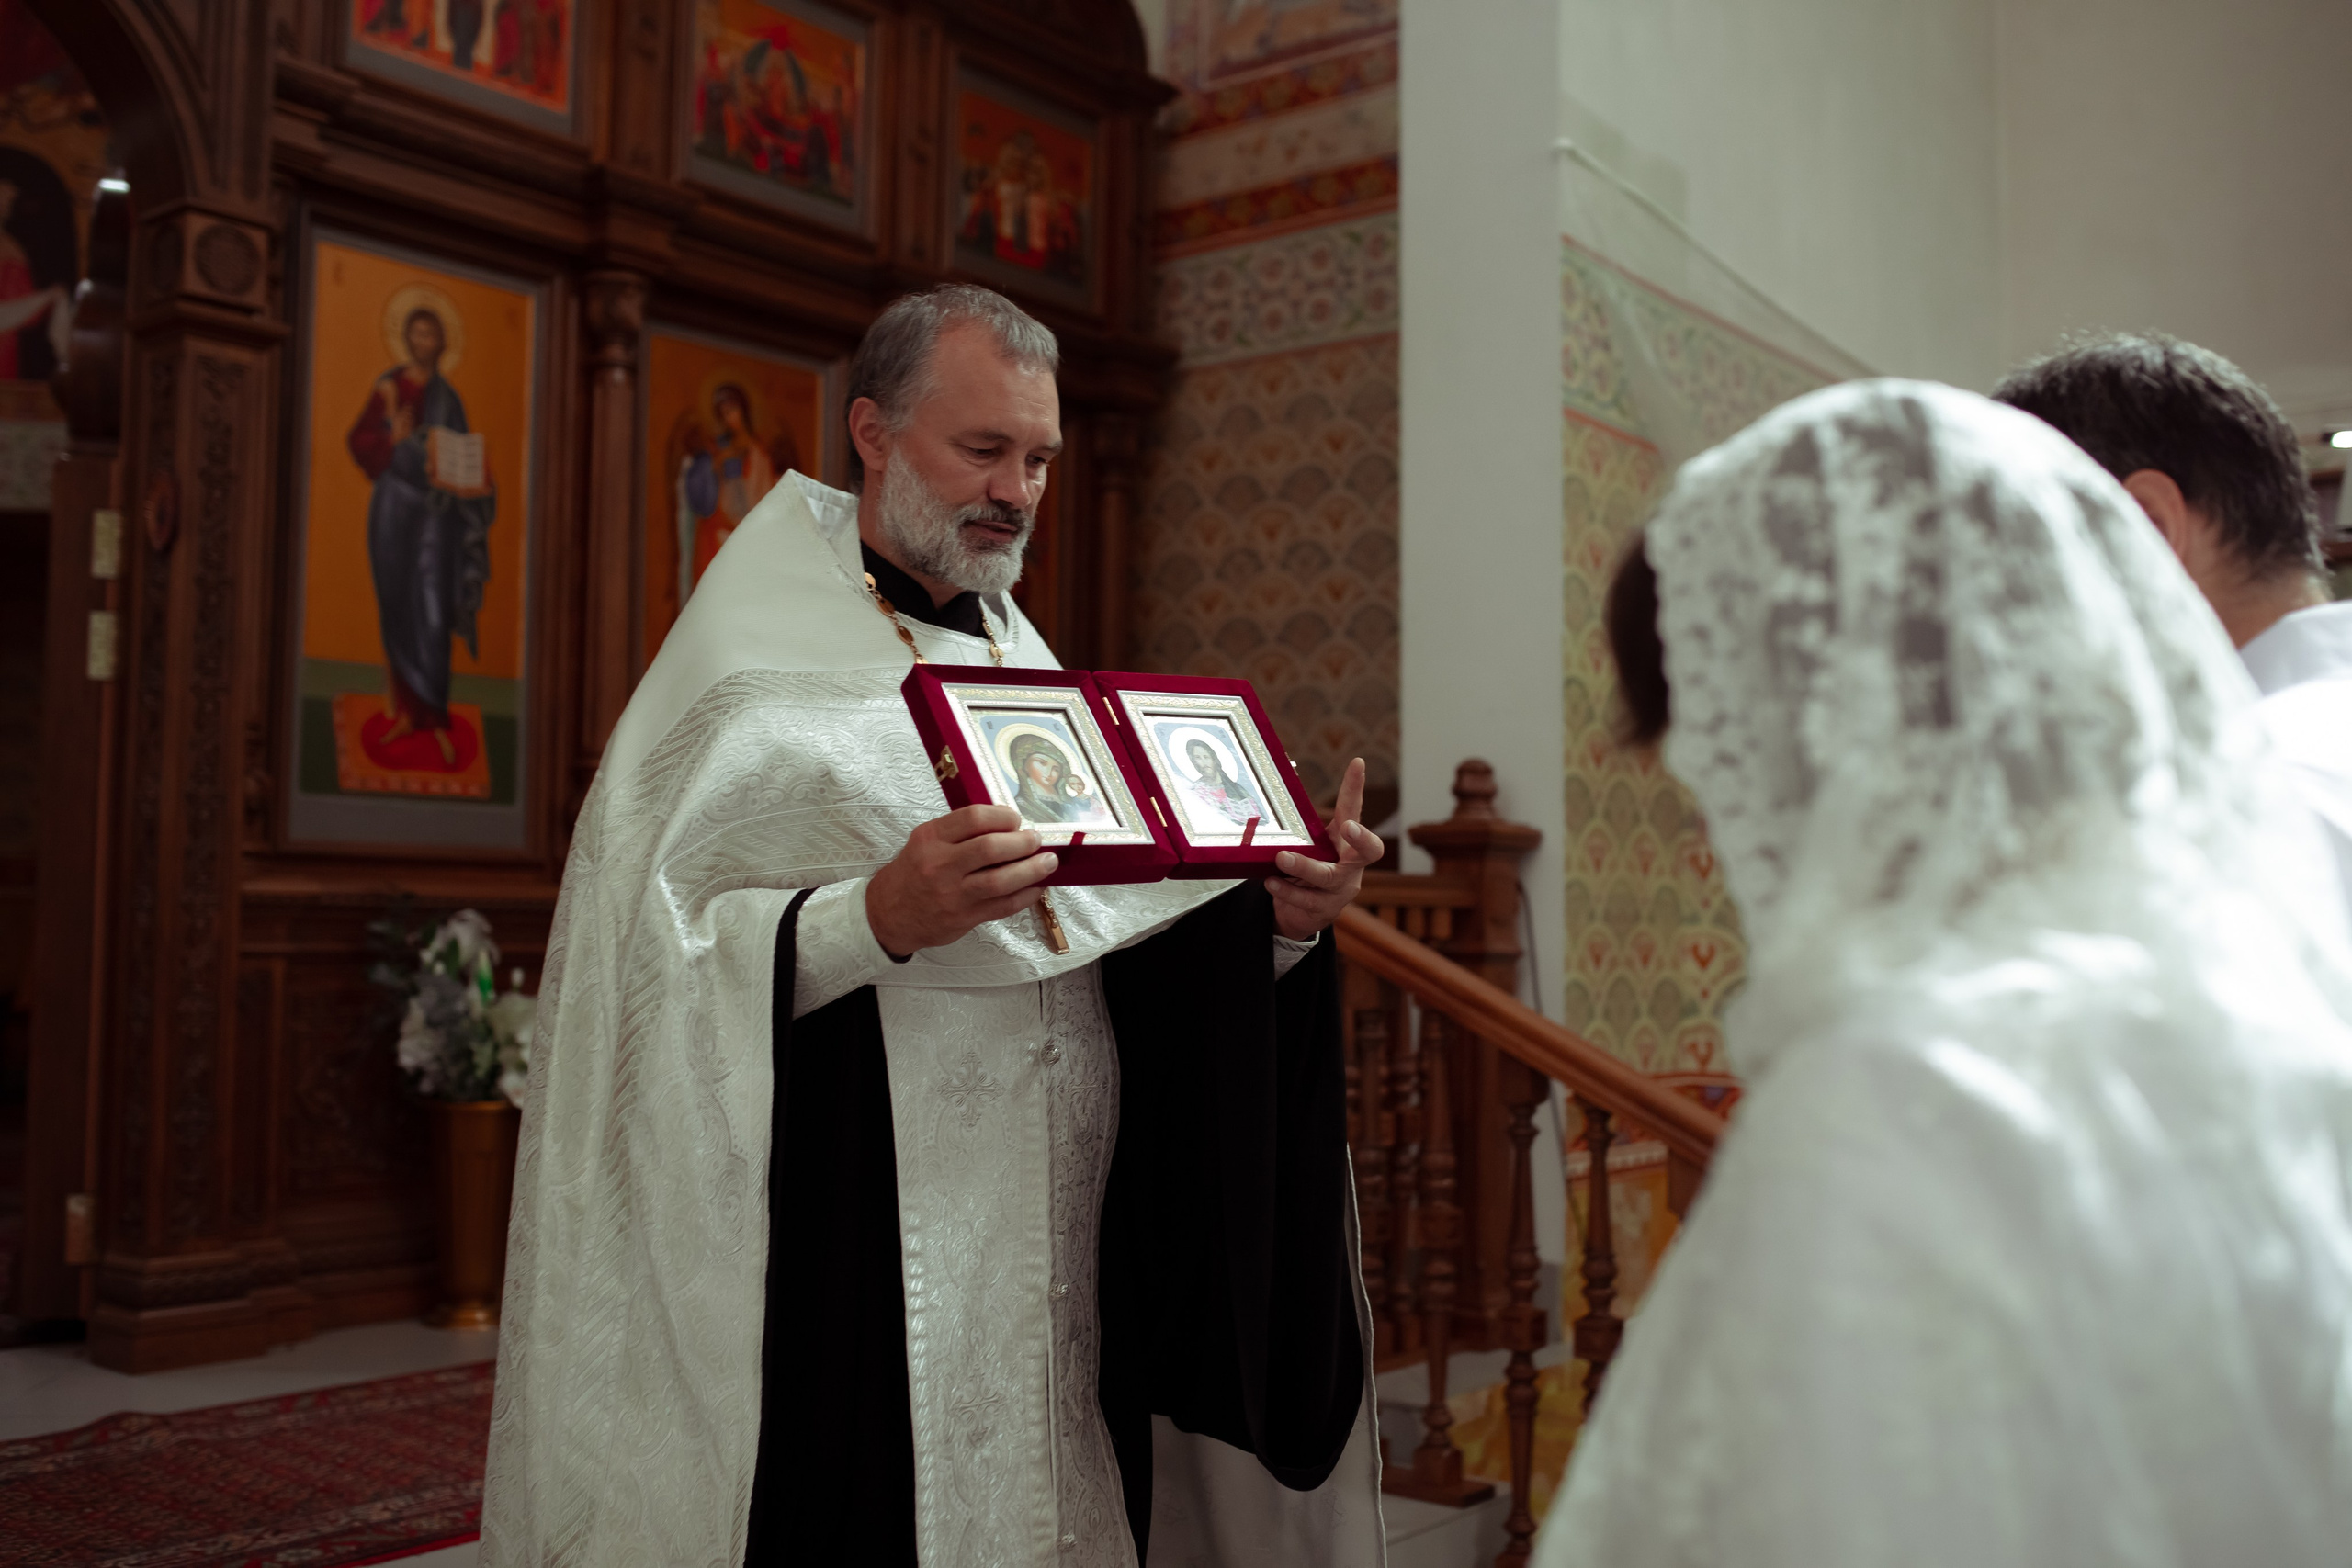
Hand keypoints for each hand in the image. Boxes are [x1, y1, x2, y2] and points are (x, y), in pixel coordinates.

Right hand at [866, 803, 1057, 957]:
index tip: (1015, 819)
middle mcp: (940, 865)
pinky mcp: (963, 918)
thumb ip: (961, 833)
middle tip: (1035, 839)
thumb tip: (1009, 826)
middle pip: (990, 848)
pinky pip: (1002, 906)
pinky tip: (1037, 887)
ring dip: (1031, 870)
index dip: (1002, 816)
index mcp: (931, 838)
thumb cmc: (914, 872)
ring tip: (1048, 862)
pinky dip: (1025, 896)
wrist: (889, 913)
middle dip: (1022, 842)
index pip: (973, 818)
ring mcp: (952, 894)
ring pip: (1000, 881)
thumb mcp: (926, 842)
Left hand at [1267, 757, 1382, 941]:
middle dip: (1361, 838)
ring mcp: (1340, 890)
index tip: (1357, 763)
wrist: (1300, 915)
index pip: (1354, 810)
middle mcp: (1351, 865)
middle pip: (1369, 851)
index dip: (1356, 788)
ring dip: (1304, 866)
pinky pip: (1307, 900)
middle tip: (1348, 827)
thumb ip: (1297, 816)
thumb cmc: (1305, 869)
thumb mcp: (1304, 843)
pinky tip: (1271, 882)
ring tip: (1281, 858)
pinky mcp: (1324, 910)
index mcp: (1345, 841)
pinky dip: (1287, 890)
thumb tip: (1286, 769)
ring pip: (1328, 878)